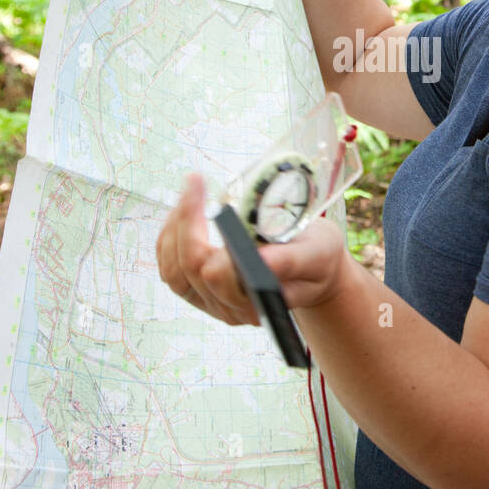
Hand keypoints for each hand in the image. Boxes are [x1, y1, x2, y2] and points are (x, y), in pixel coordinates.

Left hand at [156, 173, 353, 326]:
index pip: (219, 275)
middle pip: (192, 269)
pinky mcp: (201, 293)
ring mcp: (214, 302)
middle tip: (197, 181)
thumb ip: (292, 260)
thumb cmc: (317, 258)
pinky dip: (170, 239)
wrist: (314, 269)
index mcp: (260, 299)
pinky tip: (182, 212)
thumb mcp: (318, 253)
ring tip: (189, 193)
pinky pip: (171, 269)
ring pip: (174, 271)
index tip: (215, 199)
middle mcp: (232, 307)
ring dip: (175, 229)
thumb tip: (261, 261)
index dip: (215, 239)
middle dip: (189, 221)